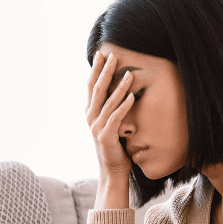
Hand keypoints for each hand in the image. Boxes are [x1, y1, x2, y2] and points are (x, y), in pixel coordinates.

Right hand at [86, 51, 135, 178]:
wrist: (112, 169)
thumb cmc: (115, 146)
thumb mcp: (110, 124)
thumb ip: (109, 109)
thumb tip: (116, 92)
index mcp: (90, 112)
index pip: (91, 86)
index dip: (96, 69)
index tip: (101, 54)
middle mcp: (91, 117)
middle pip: (97, 89)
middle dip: (105, 71)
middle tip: (113, 56)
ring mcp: (97, 127)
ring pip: (108, 102)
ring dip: (119, 86)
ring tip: (129, 74)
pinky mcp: (106, 136)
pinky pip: (116, 117)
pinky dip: (124, 106)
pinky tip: (132, 96)